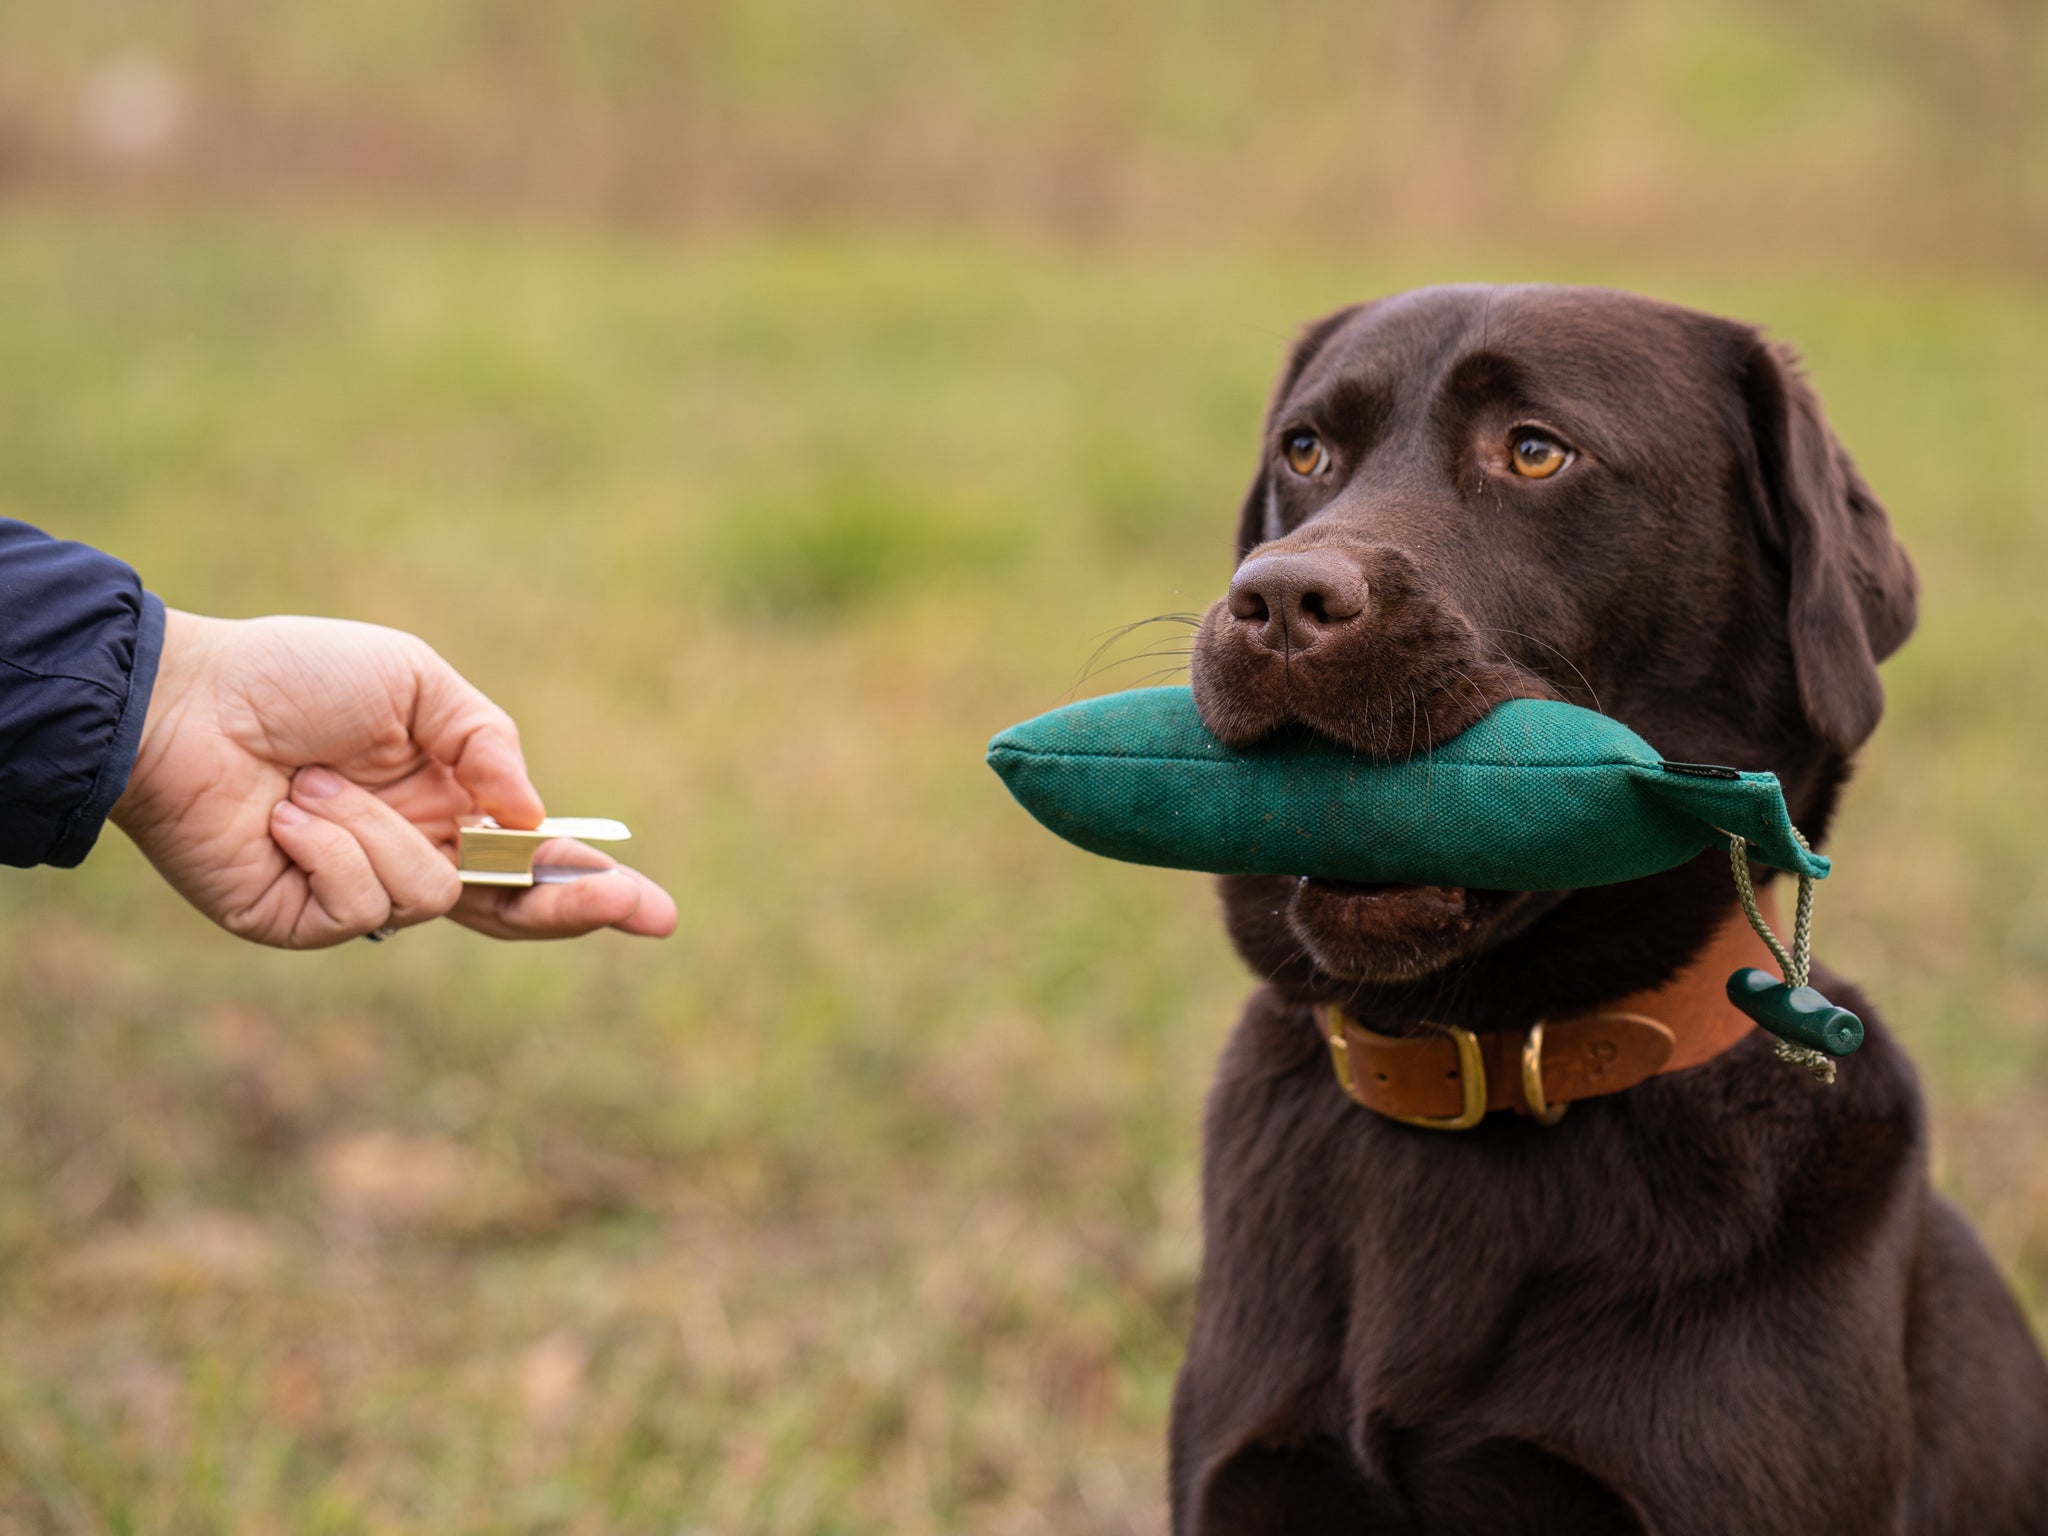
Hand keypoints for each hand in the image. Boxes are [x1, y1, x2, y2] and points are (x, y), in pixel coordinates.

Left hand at [111, 611, 676, 947]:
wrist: (182, 705)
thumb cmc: (295, 678)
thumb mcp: (415, 681)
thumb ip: (487, 742)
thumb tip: (531, 820)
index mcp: (444, 802)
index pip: (530, 859)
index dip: (588, 883)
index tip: (651, 908)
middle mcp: (410, 853)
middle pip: (513, 911)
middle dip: (574, 907)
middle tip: (629, 907)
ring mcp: (357, 894)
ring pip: (430, 895)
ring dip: (377, 827)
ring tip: (312, 781)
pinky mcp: (303, 922)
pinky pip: (362, 904)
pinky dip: (331, 848)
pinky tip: (287, 815)